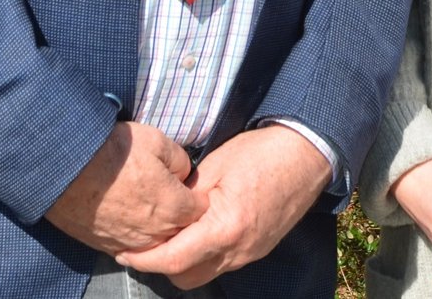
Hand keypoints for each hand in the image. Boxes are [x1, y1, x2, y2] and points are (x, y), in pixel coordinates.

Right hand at [45, 121, 204, 255]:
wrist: (67, 167)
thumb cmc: (114, 152)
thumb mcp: (158, 141)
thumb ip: (181, 161)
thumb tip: (182, 174)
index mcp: (175, 207)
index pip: (201, 208)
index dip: (195, 193)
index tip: (185, 184)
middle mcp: (156, 233)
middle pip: (180, 228)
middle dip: (178, 212)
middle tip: (163, 190)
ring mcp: (131, 243)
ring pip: (155, 240)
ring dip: (155, 225)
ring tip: (142, 201)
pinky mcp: (108, 246)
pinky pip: (130, 245)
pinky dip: (131, 232)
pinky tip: (124, 213)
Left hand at [113, 123, 333, 288]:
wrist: (307, 154)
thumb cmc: (262, 153)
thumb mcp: (215, 166)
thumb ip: (187, 196)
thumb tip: (166, 211)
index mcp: (224, 229)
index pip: (173, 259)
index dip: (144, 260)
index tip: (124, 252)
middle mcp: (238, 250)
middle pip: (187, 278)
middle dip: (161, 267)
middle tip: (144, 244)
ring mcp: (250, 253)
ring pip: (205, 273)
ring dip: (183, 262)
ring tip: (169, 236)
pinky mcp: (258, 249)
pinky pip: (223, 263)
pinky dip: (204, 255)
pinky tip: (196, 232)